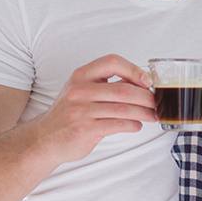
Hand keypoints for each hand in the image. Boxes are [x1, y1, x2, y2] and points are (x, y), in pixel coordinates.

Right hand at [23, 54, 156, 165]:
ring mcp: (81, 110)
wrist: (44, 138)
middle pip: (124, 90)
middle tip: (157, 102)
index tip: (147, 80)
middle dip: (146, 97)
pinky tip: (136, 125)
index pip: (111, 62)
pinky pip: (117, 125)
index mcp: (80, 76)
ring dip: (144, 113)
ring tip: (153, 115)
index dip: (133, 69)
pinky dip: (132, 125)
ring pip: (124, 109)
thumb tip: (142, 84)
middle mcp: (79, 91)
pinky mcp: (84, 129)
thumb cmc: (69, 113)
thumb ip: (105, 85)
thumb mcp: (81, 91)